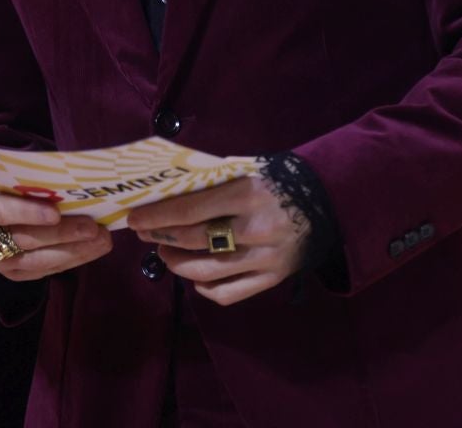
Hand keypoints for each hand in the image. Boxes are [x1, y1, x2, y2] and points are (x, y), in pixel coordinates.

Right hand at [0, 184, 113, 281]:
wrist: (0, 203)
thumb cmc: (12, 184)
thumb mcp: (16, 175)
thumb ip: (37, 179)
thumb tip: (76, 179)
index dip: (27, 212)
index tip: (56, 212)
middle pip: (22, 239)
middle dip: (61, 233)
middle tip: (92, 227)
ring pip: (34, 261)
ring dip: (72, 251)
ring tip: (101, 239)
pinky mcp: (11, 274)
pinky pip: (42, 272)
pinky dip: (70, 260)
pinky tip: (91, 249)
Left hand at [126, 175, 304, 305]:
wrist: (326, 202)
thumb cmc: (278, 180)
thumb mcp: (247, 169)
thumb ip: (213, 182)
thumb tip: (167, 193)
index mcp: (247, 193)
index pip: (190, 210)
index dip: (157, 217)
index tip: (135, 220)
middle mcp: (255, 228)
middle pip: (193, 241)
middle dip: (161, 239)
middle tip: (147, 235)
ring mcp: (265, 258)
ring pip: (206, 272)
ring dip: (177, 265)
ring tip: (166, 255)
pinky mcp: (272, 279)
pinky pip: (229, 293)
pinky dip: (205, 289)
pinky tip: (195, 279)